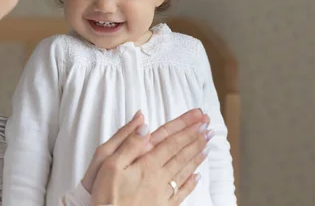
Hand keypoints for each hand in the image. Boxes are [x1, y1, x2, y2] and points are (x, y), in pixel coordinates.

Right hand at [88, 109, 209, 204]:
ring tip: (207, 146)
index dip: (187, 129)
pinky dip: (191, 183)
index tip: (199, 119)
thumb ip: (129, 143)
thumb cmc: (106, 194)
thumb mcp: (109, 163)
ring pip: (184, 171)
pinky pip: (181, 193)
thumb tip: (144, 125)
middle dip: (196, 140)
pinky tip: (197, 177)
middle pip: (181, 155)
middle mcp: (158, 177)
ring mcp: (162, 193)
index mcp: (146, 164)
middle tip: (208, 128)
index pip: (171, 142)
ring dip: (196, 157)